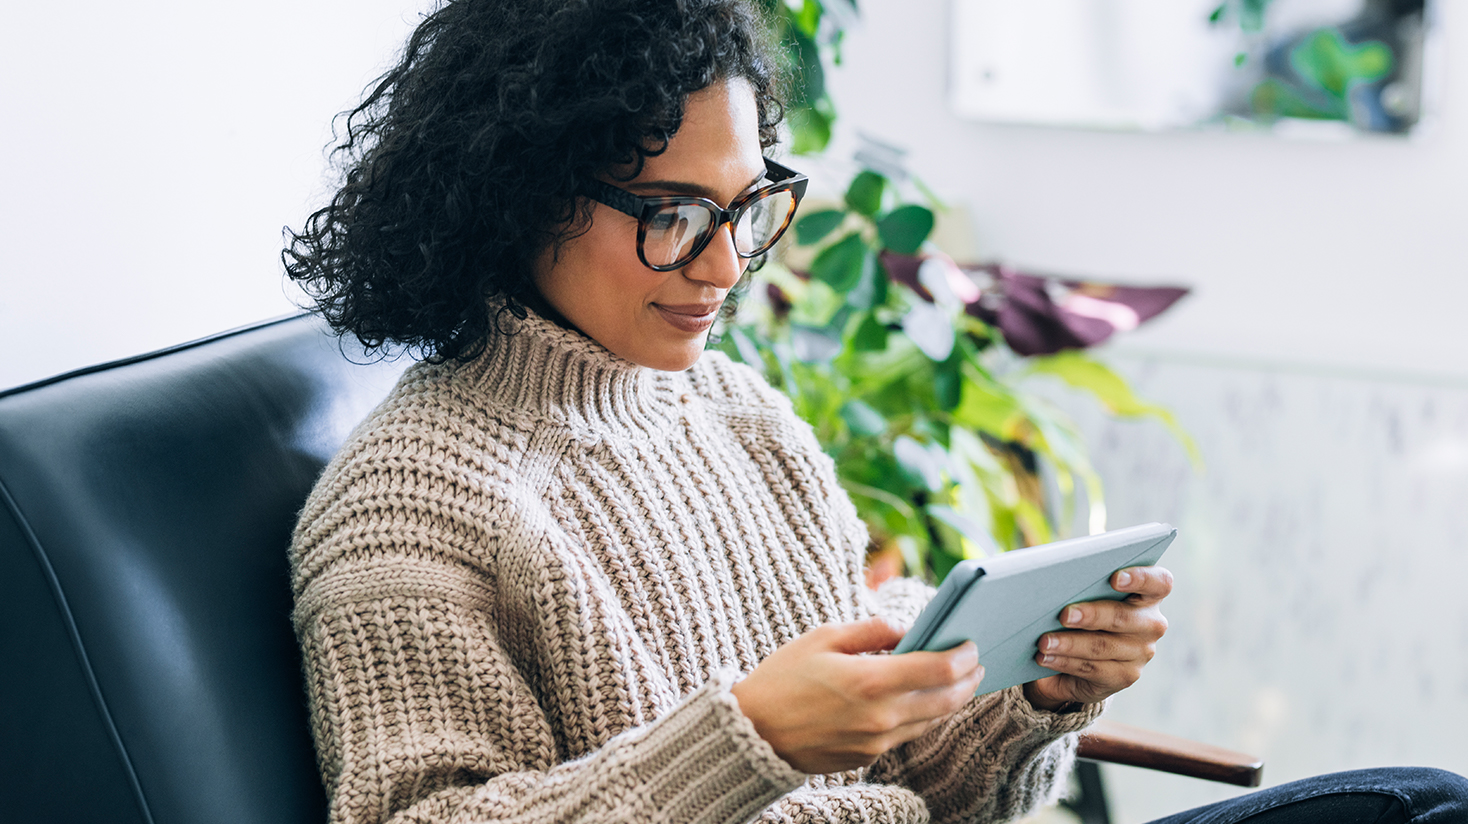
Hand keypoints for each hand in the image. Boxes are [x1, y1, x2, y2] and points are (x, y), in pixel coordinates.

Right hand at [731, 617, 984, 773]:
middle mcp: (881, 717)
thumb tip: (906, 630)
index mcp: (870, 681)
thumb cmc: (782, 678)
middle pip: (945, 701)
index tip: (971, 645)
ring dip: (950, 701)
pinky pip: (905, 735)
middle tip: (977, 664)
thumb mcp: (822, 638)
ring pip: (930, 722)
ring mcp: (876, 742)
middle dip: (967, 681)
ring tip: (958, 682)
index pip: (938, 670)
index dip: (962, 656)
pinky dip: (921, 716)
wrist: (752, 732)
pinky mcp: (867, 757)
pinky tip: (922, 701)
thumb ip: (870, 630)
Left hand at [1023, 566, 1171, 710]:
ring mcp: (1141, 653)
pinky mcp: (1124, 677)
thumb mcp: (1088, 594)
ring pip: (1103, 646)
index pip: (1159, 583)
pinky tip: (1045, 657)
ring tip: (1044, 641)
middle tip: (1064, 615)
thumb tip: (1054, 579)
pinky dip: (1064, 661)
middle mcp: (1151, 624)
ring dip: (1069, 643)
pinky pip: (1092, 668)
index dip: (1140, 578)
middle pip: (1123, 617)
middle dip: (1091, 615)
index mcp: (1149, 595)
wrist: (1082, 657)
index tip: (1114, 578)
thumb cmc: (1085, 610)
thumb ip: (1084, 584)